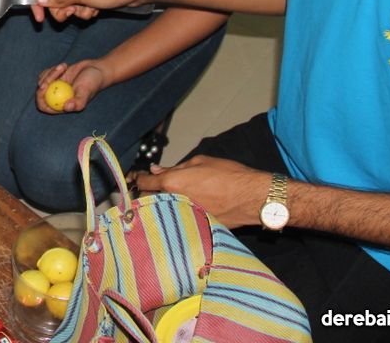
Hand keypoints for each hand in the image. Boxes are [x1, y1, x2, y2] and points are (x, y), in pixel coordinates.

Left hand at [35, 60, 109, 112]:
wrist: (96, 70)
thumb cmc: (93, 83)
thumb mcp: (87, 92)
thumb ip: (78, 102)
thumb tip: (66, 107)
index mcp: (61, 105)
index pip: (43, 106)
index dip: (40, 98)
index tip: (44, 87)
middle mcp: (56, 97)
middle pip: (40, 92)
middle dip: (45, 81)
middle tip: (53, 73)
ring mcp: (54, 87)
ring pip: (43, 80)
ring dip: (52, 72)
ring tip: (65, 66)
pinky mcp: (54, 77)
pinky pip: (47, 72)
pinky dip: (53, 68)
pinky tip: (65, 65)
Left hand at [133, 155, 270, 227]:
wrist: (254, 198)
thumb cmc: (230, 176)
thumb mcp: (200, 162)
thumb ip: (176, 168)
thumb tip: (158, 170)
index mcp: (173, 183)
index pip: (144, 184)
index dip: (138, 180)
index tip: (136, 179)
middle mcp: (175, 203)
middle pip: (150, 201)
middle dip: (147, 195)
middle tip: (151, 189)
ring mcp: (185, 217)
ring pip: (163, 213)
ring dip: (161, 206)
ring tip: (167, 200)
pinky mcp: (197, 227)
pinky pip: (179, 221)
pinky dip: (177, 216)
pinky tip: (182, 210)